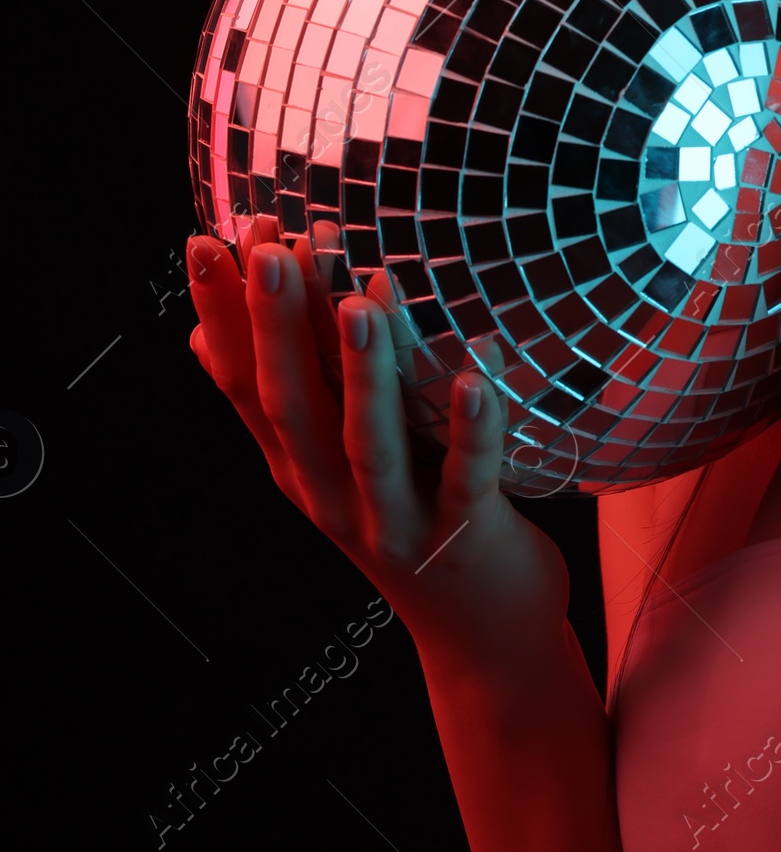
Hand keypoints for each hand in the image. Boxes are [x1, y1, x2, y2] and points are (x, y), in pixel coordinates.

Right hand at [187, 221, 567, 665]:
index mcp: (299, 469)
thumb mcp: (326, 471)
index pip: (245, 386)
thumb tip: (202, 339)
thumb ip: (278, 406)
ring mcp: (395, 522)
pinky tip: (481, 376)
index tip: (208, 241)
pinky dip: (475, 430)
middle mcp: (332, 496)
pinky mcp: (463, 537)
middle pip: (295, 409)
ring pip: (371, 446)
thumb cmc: (408, 525)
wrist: (480, 638)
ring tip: (362, 301)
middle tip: (267, 250)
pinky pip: (468, 477)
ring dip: (366, 375)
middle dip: (278, 328)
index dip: (223, 317)